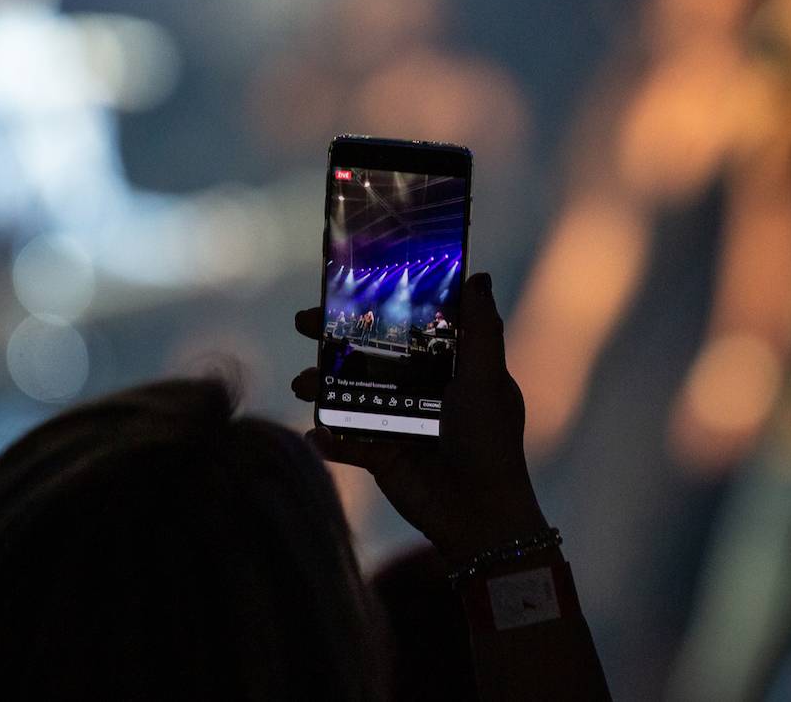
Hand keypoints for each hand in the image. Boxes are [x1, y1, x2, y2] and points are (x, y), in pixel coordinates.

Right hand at [292, 273, 548, 562]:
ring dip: (320, 385)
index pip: (405, 325)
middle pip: (368, 353)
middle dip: (332, 339)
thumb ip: (481, 329)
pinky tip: (315, 432)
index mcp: (447, 366)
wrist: (478, 513)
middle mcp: (419, 389)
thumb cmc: (489, 439)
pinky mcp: (380, 456)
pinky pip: (345, 441)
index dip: (376, 306)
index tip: (345, 286)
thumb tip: (478, 277)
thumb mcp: (487, 377)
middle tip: (303, 323)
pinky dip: (328, 436)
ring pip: (349, 394)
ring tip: (301, 383)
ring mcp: (396, 422)